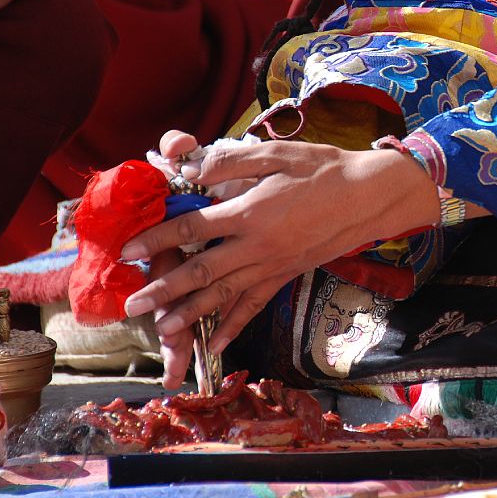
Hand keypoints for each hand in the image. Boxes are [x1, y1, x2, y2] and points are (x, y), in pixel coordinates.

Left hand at [121, 131, 440, 387]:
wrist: (368, 196)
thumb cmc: (322, 169)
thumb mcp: (275, 153)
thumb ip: (230, 163)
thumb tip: (189, 169)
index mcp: (249, 213)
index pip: (191, 228)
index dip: (157, 238)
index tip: (129, 250)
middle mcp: (257, 246)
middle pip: (200, 272)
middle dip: (163, 290)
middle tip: (132, 306)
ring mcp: (273, 265)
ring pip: (223, 295)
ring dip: (190, 314)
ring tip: (161, 330)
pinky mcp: (286, 275)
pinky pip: (255, 305)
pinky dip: (234, 326)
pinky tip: (215, 344)